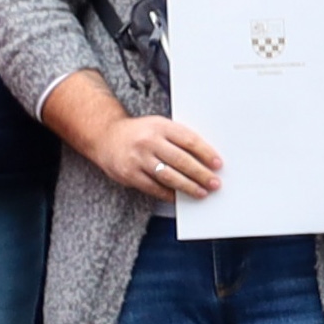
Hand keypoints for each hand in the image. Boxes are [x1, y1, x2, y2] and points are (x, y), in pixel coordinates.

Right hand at [95, 114, 220, 204]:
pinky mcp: (129, 174)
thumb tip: (205, 158)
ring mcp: (138, 158)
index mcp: (160, 126)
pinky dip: (169, 194)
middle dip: (201, 174)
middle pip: (181, 160)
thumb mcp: (159, 126)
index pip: (189, 140)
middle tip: (214, 183)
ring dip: (188, 186)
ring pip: (169, 176)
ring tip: (201, 192)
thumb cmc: (140, 132)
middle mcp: (149, 141)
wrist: (105, 135)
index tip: (218, 164)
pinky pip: (153, 187)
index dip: (206, 153)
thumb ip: (178, 138)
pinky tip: (179, 197)